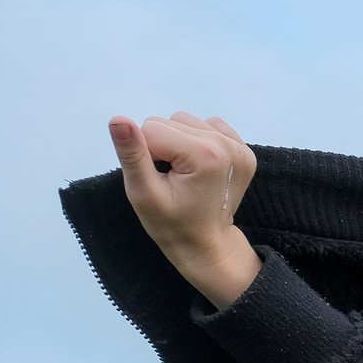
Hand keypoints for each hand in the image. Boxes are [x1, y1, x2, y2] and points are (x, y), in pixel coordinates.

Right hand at [107, 112, 261, 308]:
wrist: (208, 244)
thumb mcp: (143, 192)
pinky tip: (199, 166)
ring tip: (185, 174)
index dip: (146, 154)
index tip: (160, 179)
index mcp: (204, 154)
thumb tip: (118, 119)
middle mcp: (227, 145)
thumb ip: (131, 154)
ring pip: (183, 121)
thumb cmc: (172, 224)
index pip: (150, 129)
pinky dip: (196, 141)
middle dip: (161, 148)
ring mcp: (239, 147)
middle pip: (167, 122)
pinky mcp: (244, 149)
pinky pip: (205, 125)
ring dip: (177, 144)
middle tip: (173, 179)